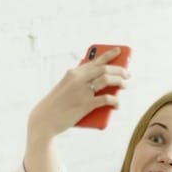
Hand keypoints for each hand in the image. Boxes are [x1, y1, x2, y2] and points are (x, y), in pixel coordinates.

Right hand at [24, 47, 128, 171]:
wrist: (43, 120)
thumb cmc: (55, 106)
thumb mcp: (65, 88)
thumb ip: (79, 84)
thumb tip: (102, 86)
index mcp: (73, 73)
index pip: (95, 61)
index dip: (109, 55)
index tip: (119, 51)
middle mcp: (78, 79)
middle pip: (104, 69)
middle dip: (119, 70)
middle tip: (127, 74)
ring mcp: (82, 91)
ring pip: (107, 79)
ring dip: (120, 81)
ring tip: (125, 85)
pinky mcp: (85, 105)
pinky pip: (106, 99)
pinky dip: (115, 101)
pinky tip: (117, 104)